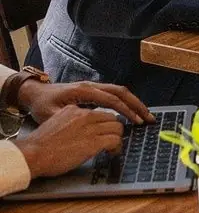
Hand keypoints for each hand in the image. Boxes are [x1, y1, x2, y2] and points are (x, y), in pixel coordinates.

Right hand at [16, 105, 123, 179]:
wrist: (33, 153)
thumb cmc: (41, 145)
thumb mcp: (56, 124)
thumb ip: (70, 124)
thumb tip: (79, 132)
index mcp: (74, 110)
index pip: (98, 112)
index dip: (104, 124)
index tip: (104, 131)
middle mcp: (84, 115)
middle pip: (112, 117)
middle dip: (114, 129)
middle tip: (111, 140)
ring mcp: (90, 128)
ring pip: (117, 127)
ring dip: (117, 138)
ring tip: (113, 148)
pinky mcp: (93, 142)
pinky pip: (115, 140)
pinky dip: (117, 147)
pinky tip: (112, 153)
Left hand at [17, 78, 153, 125]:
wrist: (35, 93)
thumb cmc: (42, 105)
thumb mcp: (51, 115)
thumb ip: (70, 119)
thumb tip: (89, 126)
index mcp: (83, 91)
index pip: (111, 100)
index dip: (125, 111)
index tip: (137, 121)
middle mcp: (91, 86)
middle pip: (120, 91)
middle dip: (136, 104)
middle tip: (149, 118)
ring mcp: (92, 87)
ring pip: (119, 91)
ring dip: (133, 102)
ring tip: (145, 115)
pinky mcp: (92, 91)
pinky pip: (113, 94)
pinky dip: (125, 101)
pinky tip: (131, 111)